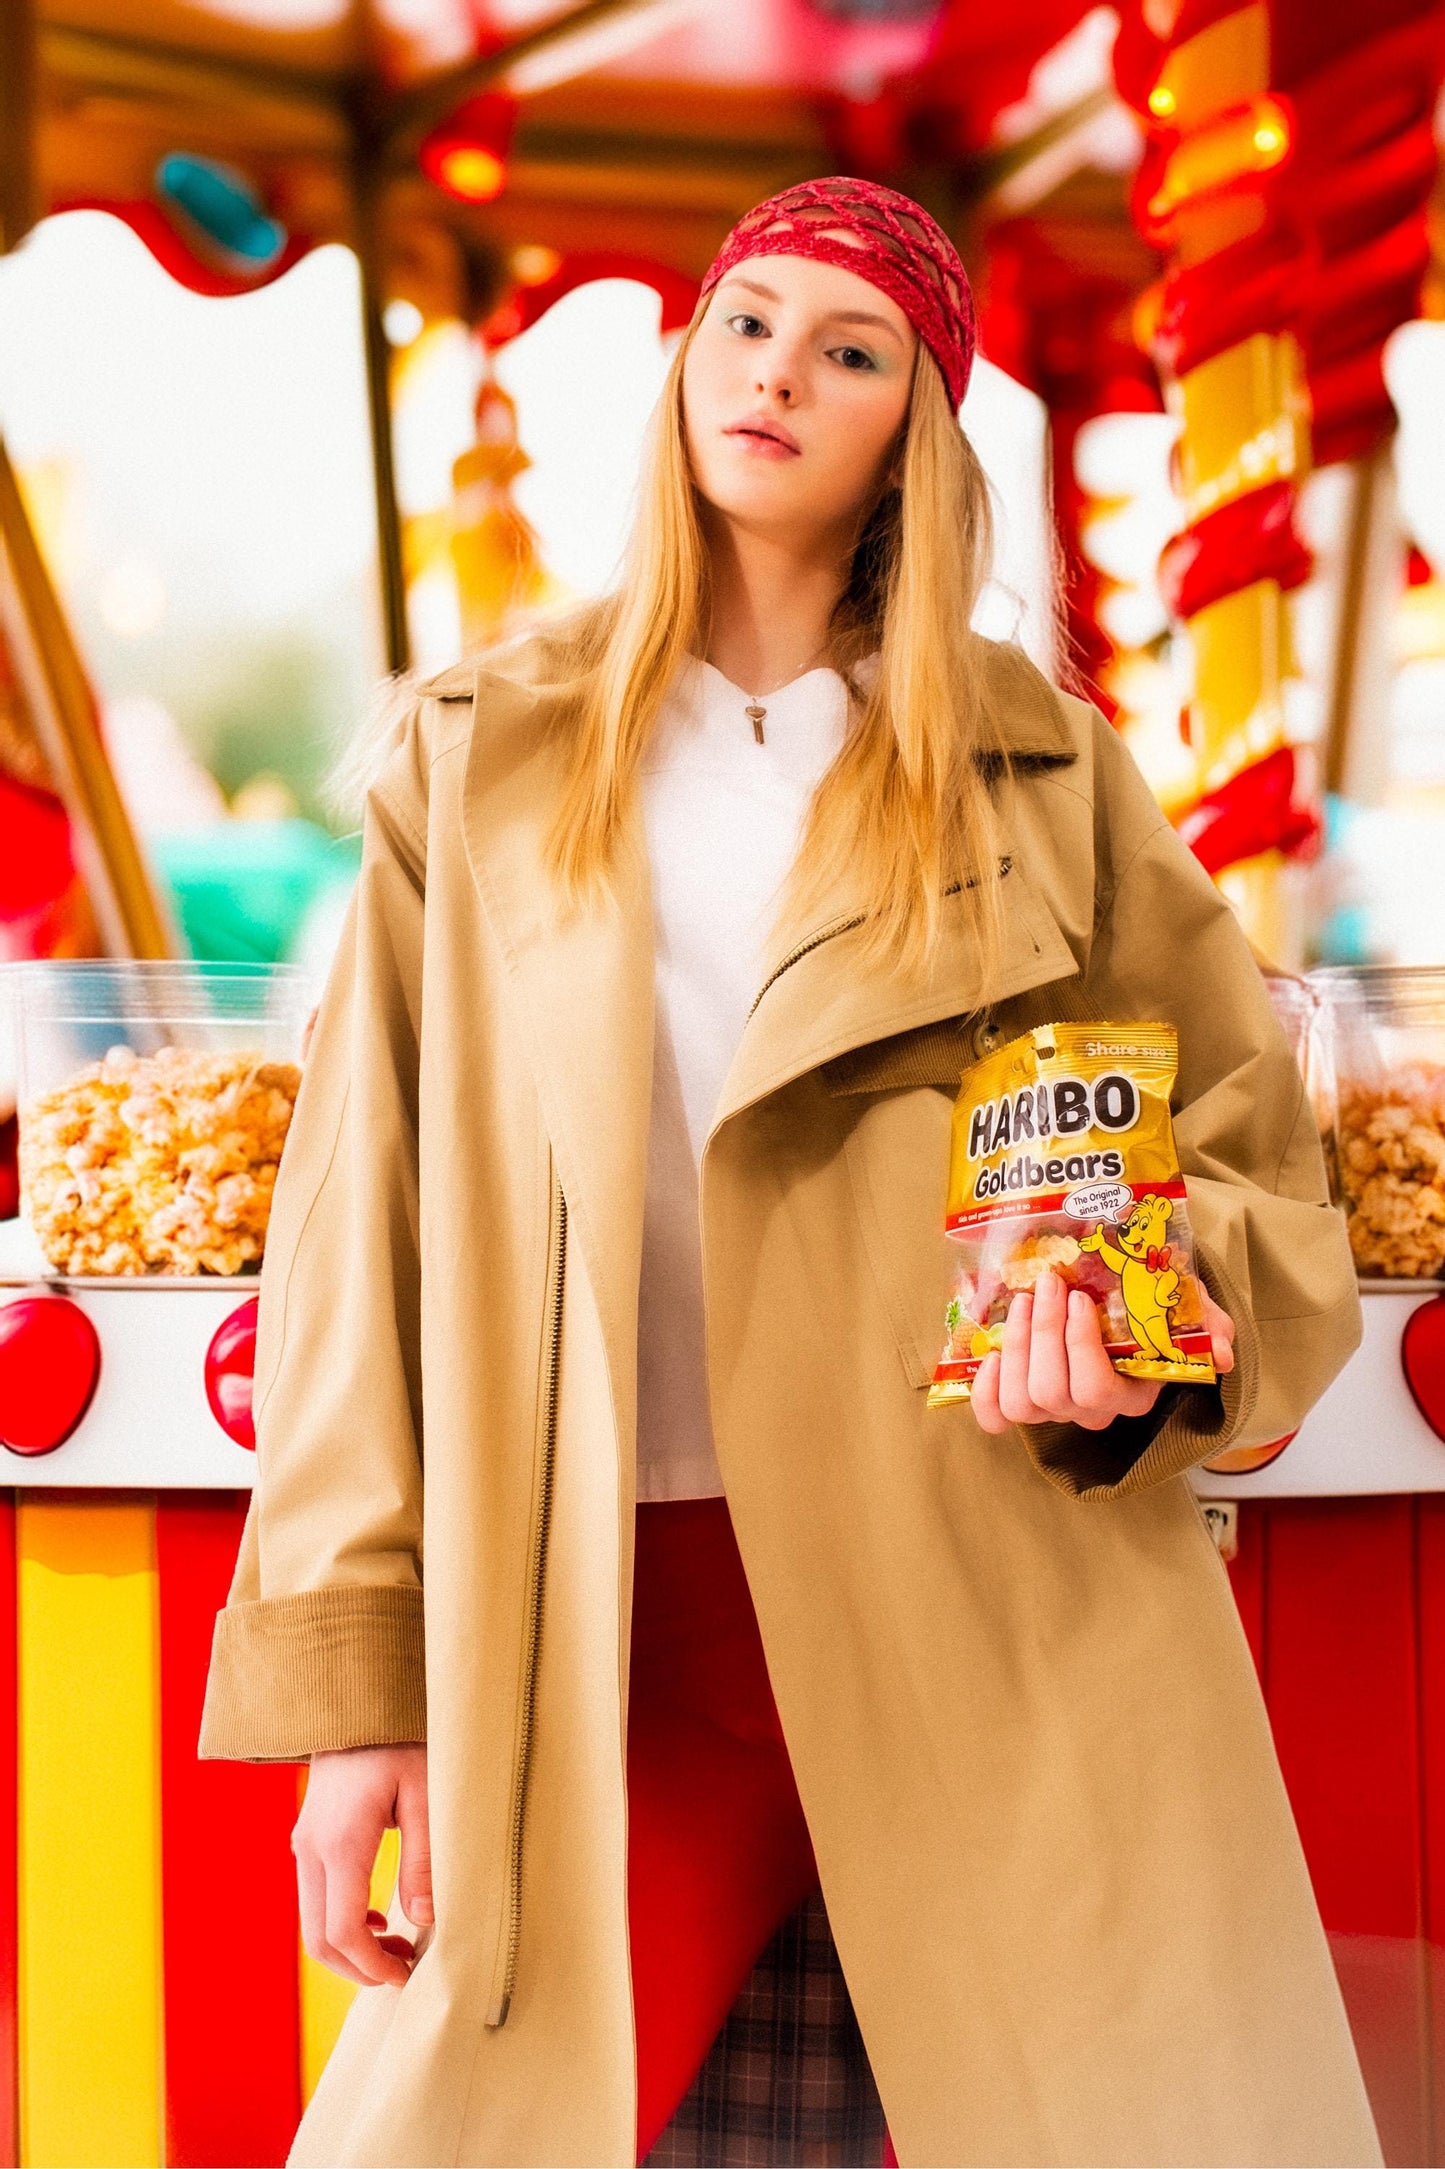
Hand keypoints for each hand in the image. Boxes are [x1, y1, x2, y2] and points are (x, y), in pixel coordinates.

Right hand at [293, 1743, 431, 1986]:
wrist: (357, 1703)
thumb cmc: (400, 1742)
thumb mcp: (425, 1795)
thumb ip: (425, 1860)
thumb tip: (425, 1920)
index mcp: (342, 1843)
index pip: (344, 1930)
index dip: (374, 1966)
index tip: (409, 1977)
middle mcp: (312, 1850)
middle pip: (318, 1940)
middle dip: (359, 1969)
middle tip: (405, 1970)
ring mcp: (303, 1846)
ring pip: (311, 1924)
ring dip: (350, 1948)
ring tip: (398, 1947)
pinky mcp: (306, 1841)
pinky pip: (314, 1900)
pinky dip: (340, 1923)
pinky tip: (380, 1917)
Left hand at [970, 1268, 1235, 1433]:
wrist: (1129, 1303)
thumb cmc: (1156, 1306)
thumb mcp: (1189, 1310)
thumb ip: (1209, 1327)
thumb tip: (1224, 1351)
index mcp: (1132, 1393)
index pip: (1096, 1388)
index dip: (1078, 1345)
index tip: (1077, 1296)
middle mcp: (1092, 1410)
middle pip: (1053, 1393)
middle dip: (1042, 1333)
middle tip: (1047, 1284)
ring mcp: (1054, 1409)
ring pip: (1022, 1403)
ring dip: (1017, 1347)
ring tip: (1022, 1301)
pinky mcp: (1021, 1402)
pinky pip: (995, 1418)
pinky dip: (986, 1391)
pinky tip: (992, 1354)